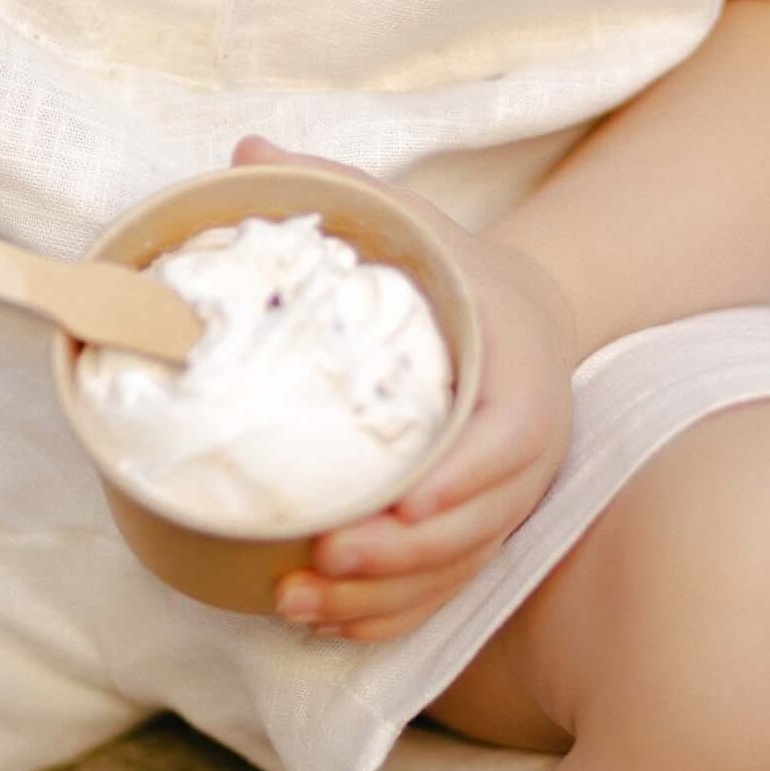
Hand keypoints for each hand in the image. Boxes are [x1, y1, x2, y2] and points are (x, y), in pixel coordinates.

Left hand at [233, 138, 577, 642]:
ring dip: (381, 598)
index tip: (399, 497)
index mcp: (520, 374)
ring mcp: (504, 500)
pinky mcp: (478, 530)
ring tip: (297, 599)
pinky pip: (443, 591)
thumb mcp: (408, 219)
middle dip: (399, 554)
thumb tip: (242, 149)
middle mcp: (524, 452)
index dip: (461, 478)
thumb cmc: (454, 269)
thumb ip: (334, 189)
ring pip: (455, 570)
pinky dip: (391, 615)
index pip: (508, 440)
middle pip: (477, 524)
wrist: (526, 313)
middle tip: (319, 557)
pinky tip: (327, 621)